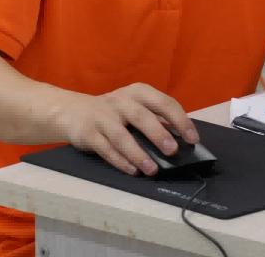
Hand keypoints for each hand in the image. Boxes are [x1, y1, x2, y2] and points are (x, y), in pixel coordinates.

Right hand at [56, 84, 197, 175]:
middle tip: (173, 151)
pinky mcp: (88, 133)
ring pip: (121, 136)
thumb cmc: (113, 112)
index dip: (180, 120)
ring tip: (152, 169)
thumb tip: (182, 138)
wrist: (71, 110)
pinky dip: (120, 161)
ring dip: (138, 153)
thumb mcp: (134, 107)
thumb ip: (156, 118)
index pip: (163, 102)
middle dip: (158, 134)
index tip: (192, 139)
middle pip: (141, 116)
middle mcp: (120, 101)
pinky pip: (105, 148)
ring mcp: (102, 117)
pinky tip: (133, 171)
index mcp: (137, 93)